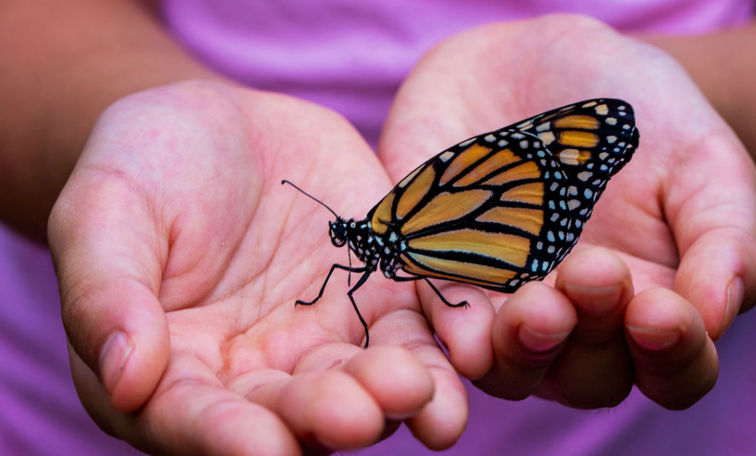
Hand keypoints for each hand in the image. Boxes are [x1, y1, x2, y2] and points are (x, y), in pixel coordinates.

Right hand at [49, 81, 465, 453]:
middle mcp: (256, 374)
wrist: (220, 126)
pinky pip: (415, 331)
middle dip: (325, 418)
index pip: (195, 421)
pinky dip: (441, 348)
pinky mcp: (380, 299)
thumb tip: (124, 378)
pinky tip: (465, 354)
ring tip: (417, 391)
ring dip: (393, 397)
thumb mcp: (104, 212)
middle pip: (292, 414)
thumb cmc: (143, 167)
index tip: (262, 448)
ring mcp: (325, 340)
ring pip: (363, 384)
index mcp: (175, 372)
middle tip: (356, 414)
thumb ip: (107, 293)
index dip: (226, 438)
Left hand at [379, 15, 755, 408]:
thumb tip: (715, 315)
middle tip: (592, 272)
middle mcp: (576, 323)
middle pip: (587, 378)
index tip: (661, 310)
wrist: (541, 62)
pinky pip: (439, 321)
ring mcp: (504, 307)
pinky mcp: (439, 277)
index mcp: (650, 307)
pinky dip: (452, 330)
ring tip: (535, 307)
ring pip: (510, 368)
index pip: (672, 368)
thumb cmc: (639, 117)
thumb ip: (724, 238)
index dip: (673, 355)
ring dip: (522, 350)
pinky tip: (465, 330)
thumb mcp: (703, 162)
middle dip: (591, 338)